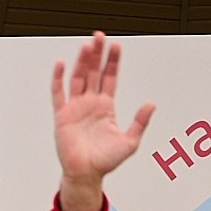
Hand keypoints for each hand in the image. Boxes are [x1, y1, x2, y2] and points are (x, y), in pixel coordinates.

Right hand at [51, 32, 153, 210]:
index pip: (110, 78)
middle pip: (93, 72)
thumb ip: (140, 122)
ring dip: (82, 61)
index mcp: (106, 107)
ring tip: (87, 46)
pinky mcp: (62, 115)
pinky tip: (61, 64)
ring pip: (78, 78)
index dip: (112, 62)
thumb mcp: (130, 142)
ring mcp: (75, 107)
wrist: (86, 174)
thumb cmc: (106, 161)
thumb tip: (152, 104)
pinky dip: (59, 78)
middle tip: (99, 36)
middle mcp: (90, 103)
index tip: (116, 46)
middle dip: (97, 55)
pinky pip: (58, 93)